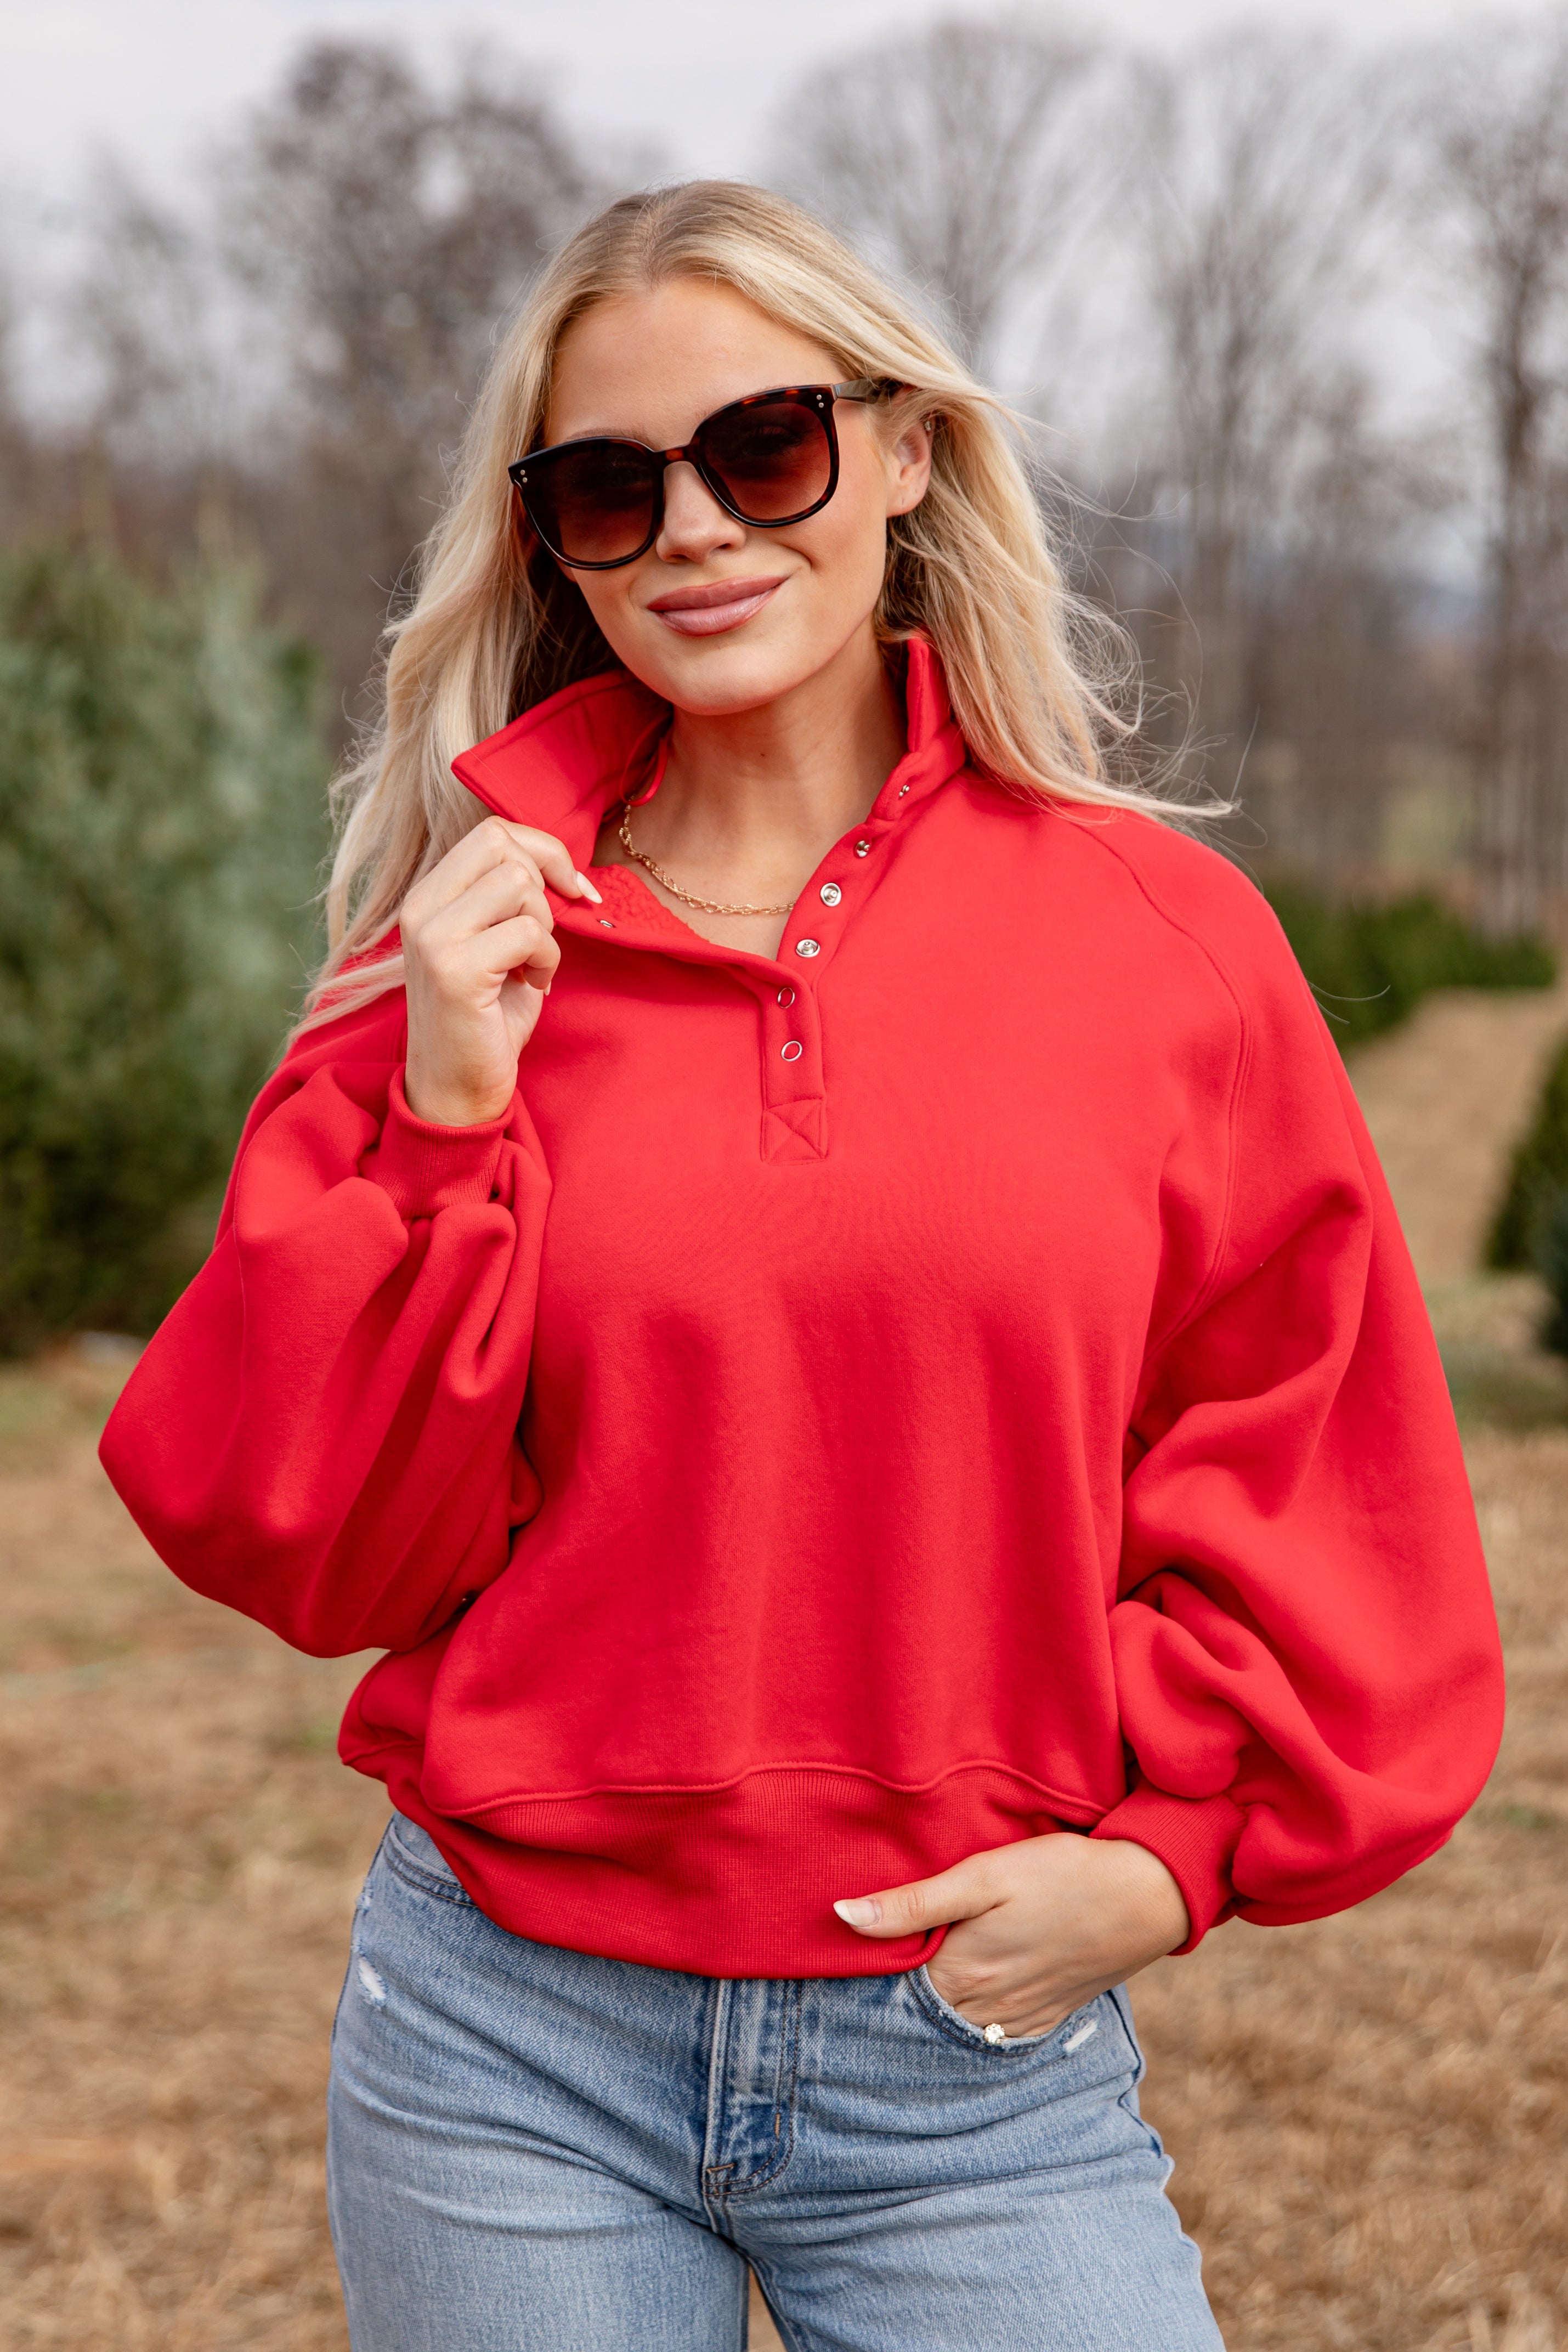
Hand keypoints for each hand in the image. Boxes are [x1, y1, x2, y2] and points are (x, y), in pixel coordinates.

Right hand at [401, 819, 600, 1126]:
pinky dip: (548, 959)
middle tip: (544, 936)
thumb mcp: (496, 945)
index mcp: (427, 897)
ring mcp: (433, 938)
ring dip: (545, 928)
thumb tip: (563, 866)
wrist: (455, 1090)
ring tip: (533, 966)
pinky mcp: (455, 970)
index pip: (491, 833)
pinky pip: (529, 933)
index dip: (543, 851)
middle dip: (544, 886)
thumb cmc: (486, 1019)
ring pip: (518, 884)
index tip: (572, 889)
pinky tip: (534, 986)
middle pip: (503, 846)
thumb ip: (511, 901)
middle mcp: (420, 909)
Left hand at [834, 1834, 1189, 2040]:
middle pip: (919, 2013)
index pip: (888, 1990)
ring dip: (932, 2010)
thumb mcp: (983, 1874)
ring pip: (953, 2028)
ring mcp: (1016, 2019)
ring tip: (912, 1980)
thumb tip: (842, 1915)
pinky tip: (964, 1994)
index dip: (864, 1973)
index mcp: (959, 1973)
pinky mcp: (1044, 2018)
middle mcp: (983, 2009)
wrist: (1144, 1895)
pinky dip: (970, 2019)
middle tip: (867, 1970)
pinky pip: (991, 2034)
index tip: (838, 1958)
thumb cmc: (1060, 1874)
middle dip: (892, 1996)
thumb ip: (914, 1903)